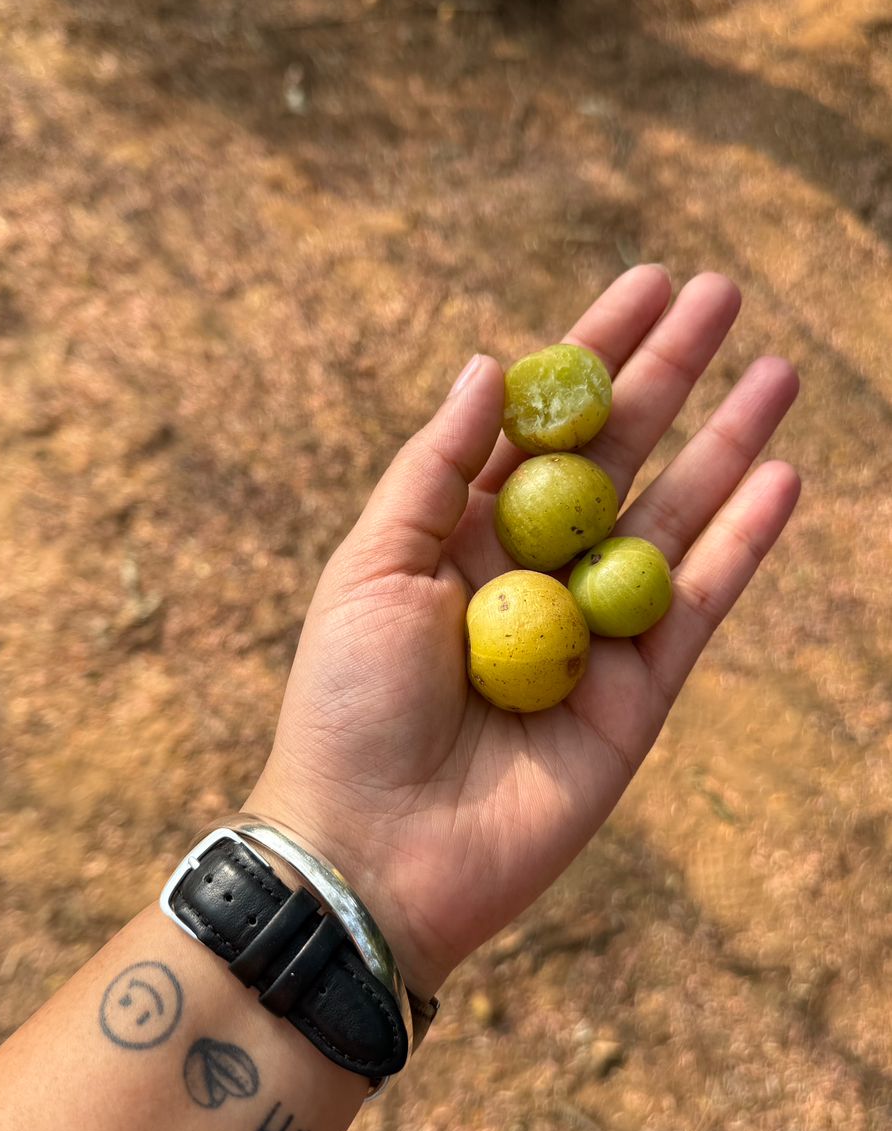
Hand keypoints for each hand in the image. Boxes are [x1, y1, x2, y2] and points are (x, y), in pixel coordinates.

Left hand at [246, 267, 799, 999]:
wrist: (373, 848)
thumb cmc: (348, 703)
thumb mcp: (370, 564)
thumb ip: (438, 466)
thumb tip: (492, 361)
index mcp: (464, 537)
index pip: (544, 425)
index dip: (595, 353)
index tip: (647, 282)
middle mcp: (537, 574)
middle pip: (623, 455)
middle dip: (674, 375)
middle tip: (727, 294)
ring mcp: (595, 634)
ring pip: (676, 518)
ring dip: (730, 443)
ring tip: (779, 368)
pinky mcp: (639, 697)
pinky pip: (698, 606)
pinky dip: (742, 544)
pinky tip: (782, 477)